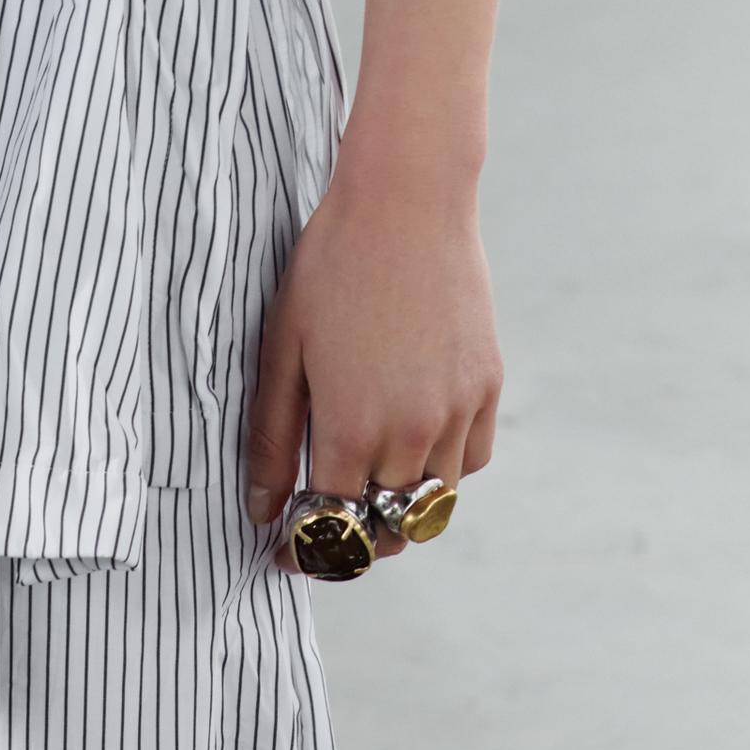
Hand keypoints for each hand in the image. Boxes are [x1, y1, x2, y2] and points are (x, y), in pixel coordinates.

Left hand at [243, 170, 501, 565]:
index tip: (289, 551)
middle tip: (327, 524)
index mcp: (352, 431)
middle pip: (386, 531)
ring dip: (398, 511)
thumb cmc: (332, 268)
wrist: (407, 199)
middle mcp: (410, 434)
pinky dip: (441, 471)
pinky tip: (413, 445)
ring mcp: (455, 413)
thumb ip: (273, 440)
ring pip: (431, 508)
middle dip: (352, 540)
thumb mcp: (283, 353)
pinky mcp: (486, 388)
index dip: (307, 550)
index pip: (331, 529)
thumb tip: (263, 512)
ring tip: (368, 486)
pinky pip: (469, 462)